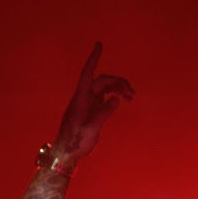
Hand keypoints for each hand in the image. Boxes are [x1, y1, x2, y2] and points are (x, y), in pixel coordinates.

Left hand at [53, 42, 134, 162]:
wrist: (65, 154)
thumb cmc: (75, 142)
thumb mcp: (92, 128)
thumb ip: (104, 112)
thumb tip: (116, 99)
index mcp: (81, 98)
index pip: (88, 73)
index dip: (94, 58)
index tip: (99, 44)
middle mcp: (83, 98)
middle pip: (102, 81)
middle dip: (118, 82)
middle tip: (132, 94)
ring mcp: (86, 104)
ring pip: (103, 89)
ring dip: (117, 89)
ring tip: (130, 97)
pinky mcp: (88, 111)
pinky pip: (102, 98)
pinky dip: (112, 96)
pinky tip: (120, 100)